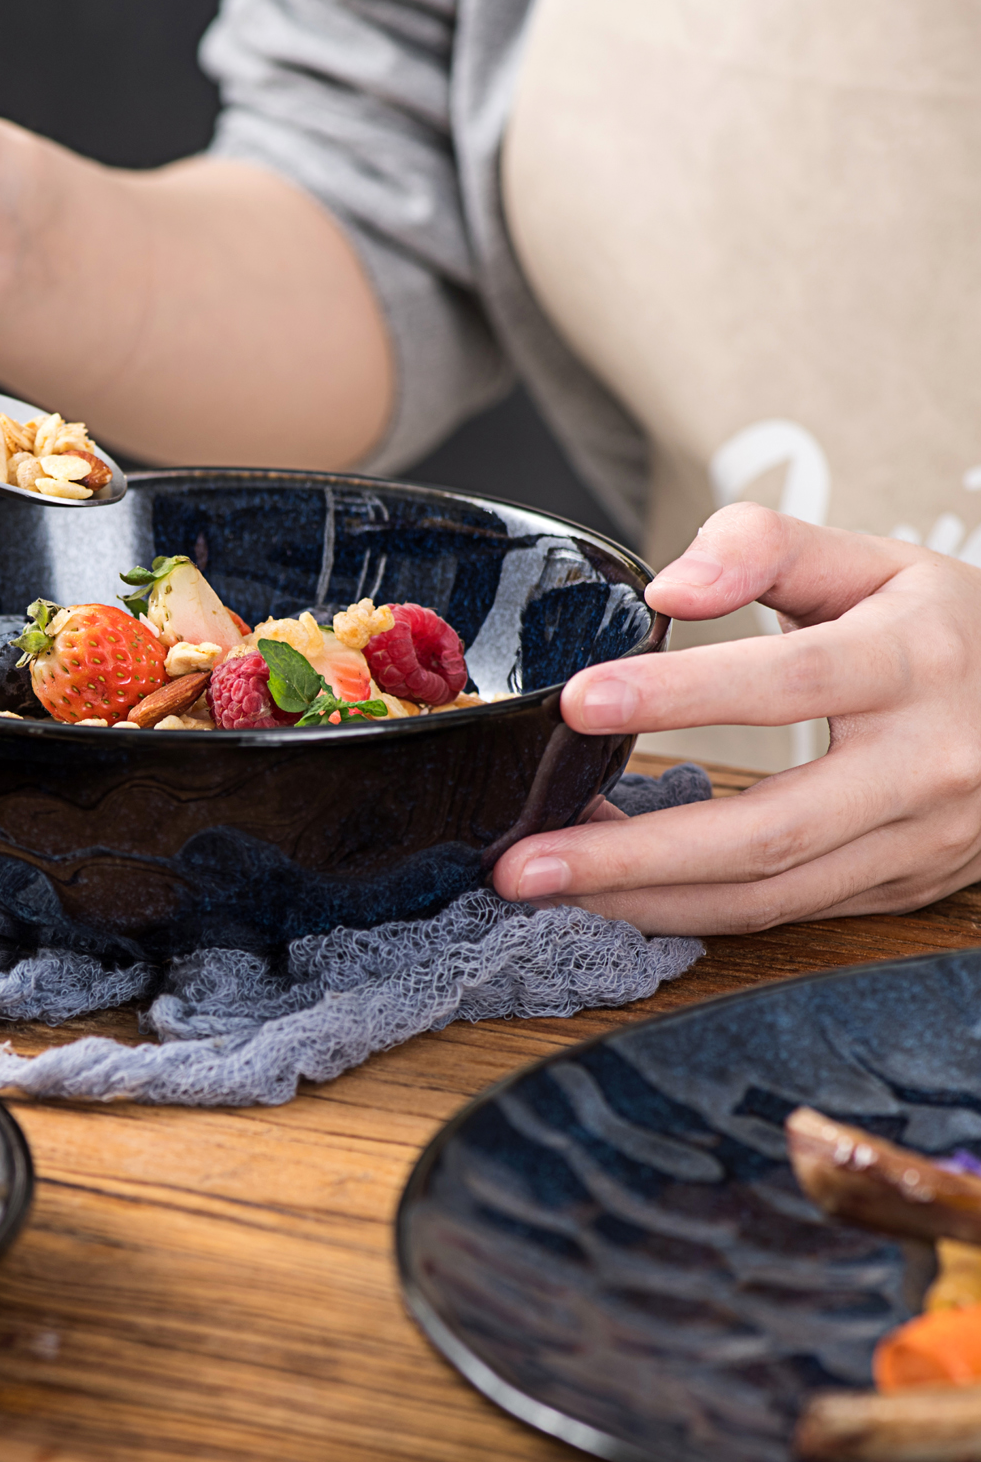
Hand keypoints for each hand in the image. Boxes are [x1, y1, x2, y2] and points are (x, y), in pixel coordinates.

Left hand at [492, 503, 980, 933]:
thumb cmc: (944, 628)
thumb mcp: (873, 559)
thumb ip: (764, 548)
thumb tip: (671, 590)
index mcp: (919, 662)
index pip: (789, 681)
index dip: (680, 695)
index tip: (577, 702)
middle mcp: (927, 768)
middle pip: (768, 829)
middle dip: (632, 854)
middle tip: (522, 862)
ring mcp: (917, 844)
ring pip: (768, 895)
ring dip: (643, 899)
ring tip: (541, 884)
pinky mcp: (897, 889)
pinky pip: (780, 913)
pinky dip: (686, 911)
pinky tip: (611, 893)